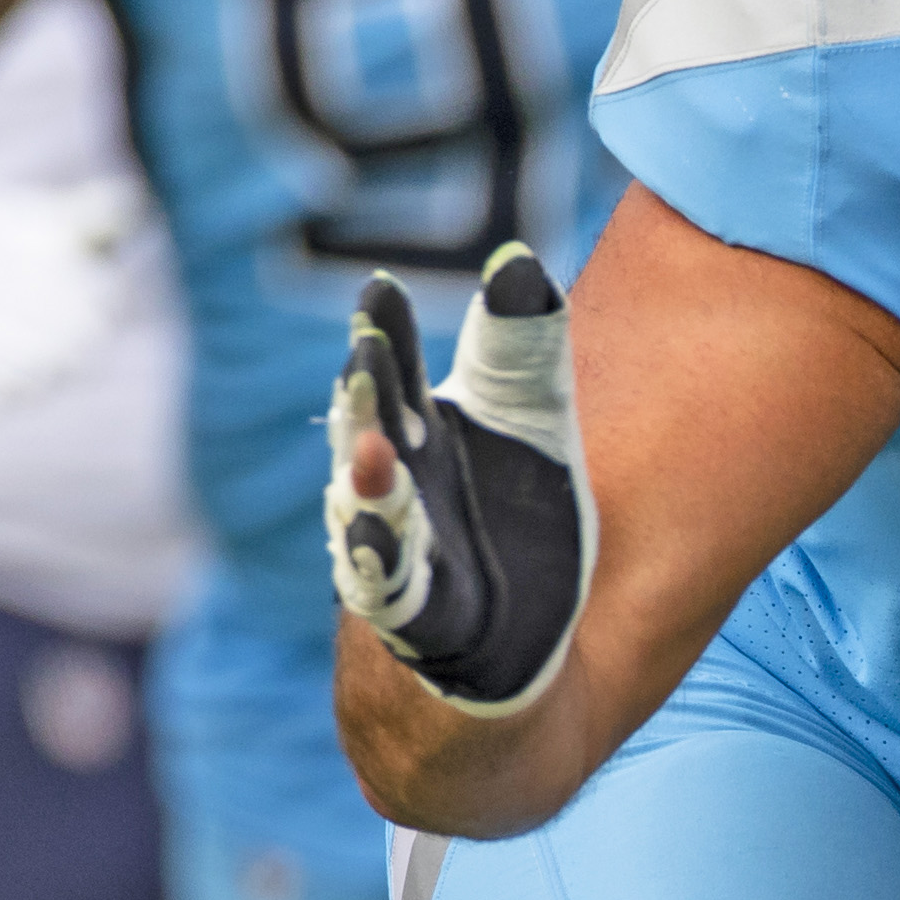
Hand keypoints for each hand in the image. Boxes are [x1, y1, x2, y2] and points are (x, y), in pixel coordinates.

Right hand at [324, 243, 594, 715]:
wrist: (516, 639)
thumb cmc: (514, 518)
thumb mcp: (533, 425)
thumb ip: (524, 348)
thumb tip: (518, 260)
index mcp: (417, 430)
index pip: (395, 371)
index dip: (386, 334)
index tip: (380, 289)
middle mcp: (393, 484)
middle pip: (369, 429)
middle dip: (366, 396)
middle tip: (368, 352)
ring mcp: (395, 549)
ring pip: (368, 510)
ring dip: (367, 482)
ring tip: (374, 448)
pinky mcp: (415, 616)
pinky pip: (391, 589)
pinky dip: (385, 564)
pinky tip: (385, 538)